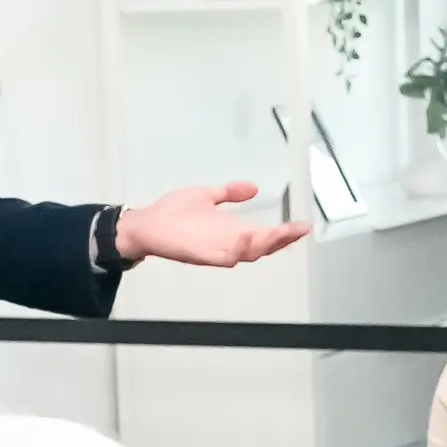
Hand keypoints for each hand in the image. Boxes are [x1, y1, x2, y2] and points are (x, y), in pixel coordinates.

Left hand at [119, 181, 311, 269]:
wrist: (144, 224)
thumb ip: (229, 193)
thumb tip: (253, 188)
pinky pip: (224, 258)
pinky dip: (238, 250)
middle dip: (283, 239)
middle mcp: (227, 244)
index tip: (302, 225)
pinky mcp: (201, 255)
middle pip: (263, 247)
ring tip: (282, 233)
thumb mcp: (206, 196)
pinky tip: (248, 238)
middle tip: (300, 230)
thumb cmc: (171, 214)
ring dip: (266, 245)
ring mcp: (215, 251)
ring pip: (248, 254)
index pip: (264, 235)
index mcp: (231, 232)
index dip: (284, 232)